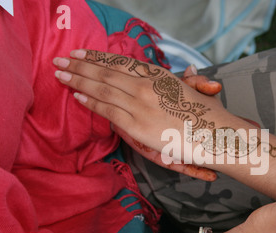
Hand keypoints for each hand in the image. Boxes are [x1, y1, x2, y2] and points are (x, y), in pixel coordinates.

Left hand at [53, 50, 228, 179]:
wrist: (216, 135)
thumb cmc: (209, 115)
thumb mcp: (199, 91)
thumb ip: (190, 79)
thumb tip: (191, 69)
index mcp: (158, 74)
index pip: (121, 62)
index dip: (98, 57)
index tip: (81, 54)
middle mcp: (146, 84)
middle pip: (106, 72)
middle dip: (80, 65)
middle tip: (59, 60)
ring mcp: (140, 103)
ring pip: (102, 88)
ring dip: (78, 80)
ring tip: (60, 74)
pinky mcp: (137, 124)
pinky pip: (108, 110)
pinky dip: (90, 101)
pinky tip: (76, 95)